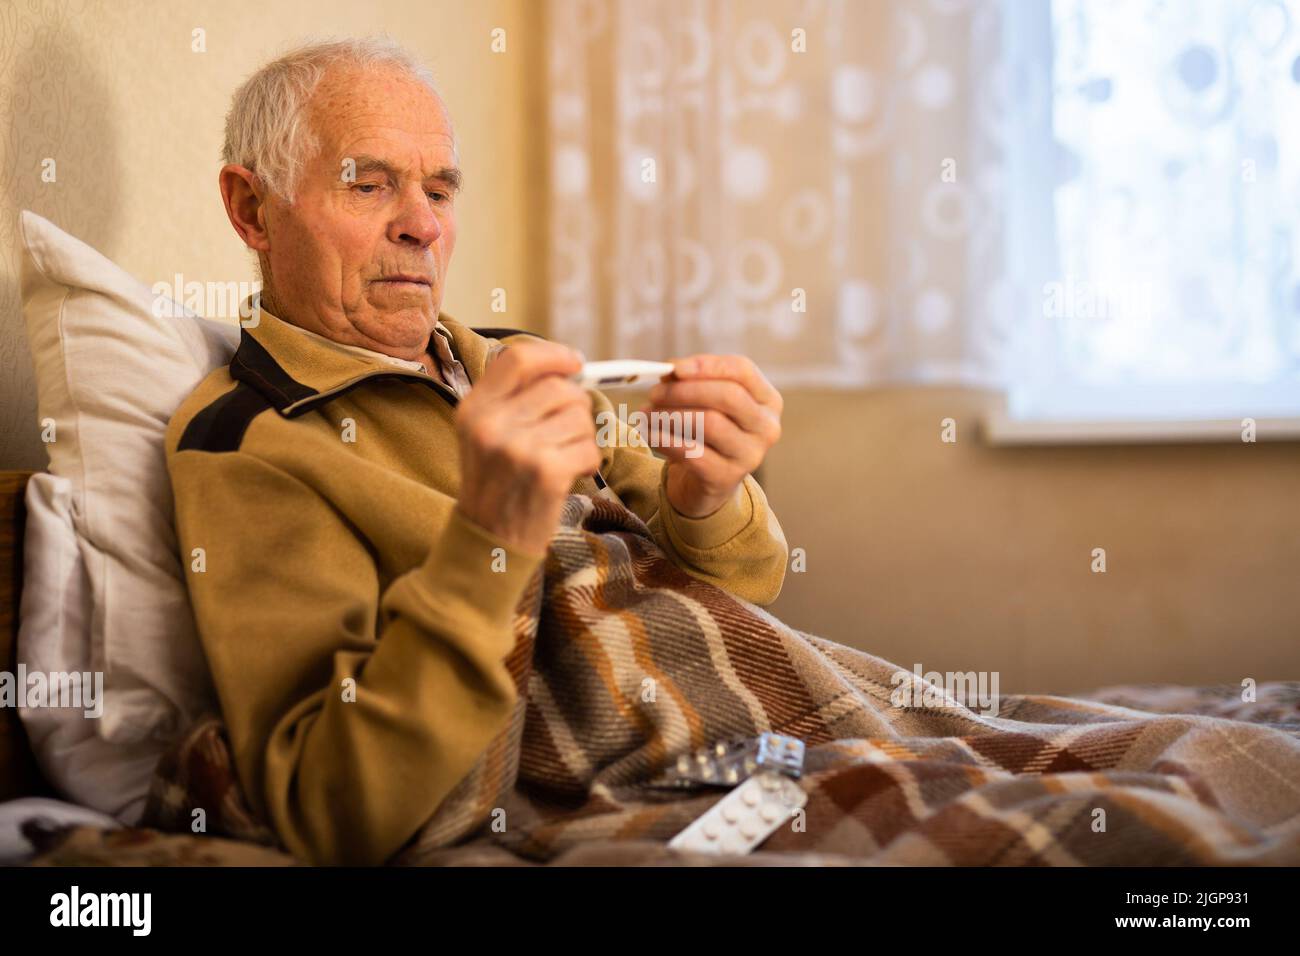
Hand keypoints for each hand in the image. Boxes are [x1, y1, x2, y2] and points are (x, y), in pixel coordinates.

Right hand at [455, 341, 600, 555]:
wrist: (489, 541)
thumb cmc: (497, 484)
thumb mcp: (485, 435)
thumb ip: (514, 398)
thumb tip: (567, 366)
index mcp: (474, 409)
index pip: (518, 359)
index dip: (554, 355)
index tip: (574, 363)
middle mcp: (491, 425)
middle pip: (559, 387)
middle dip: (577, 406)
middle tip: (569, 430)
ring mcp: (518, 448)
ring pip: (580, 416)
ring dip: (583, 437)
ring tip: (564, 456)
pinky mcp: (546, 472)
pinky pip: (589, 447)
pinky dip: (589, 460)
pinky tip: (572, 473)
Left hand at [644, 354, 782, 517]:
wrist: (706, 481)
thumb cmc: (706, 432)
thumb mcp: (704, 402)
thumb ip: (688, 380)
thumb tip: (668, 370)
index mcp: (767, 400)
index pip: (743, 370)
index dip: (707, 365)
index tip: (674, 367)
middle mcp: (766, 427)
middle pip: (728, 396)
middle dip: (685, 391)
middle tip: (654, 393)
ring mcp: (750, 455)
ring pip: (709, 423)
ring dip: (670, 415)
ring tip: (647, 414)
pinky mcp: (727, 477)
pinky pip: (692, 452)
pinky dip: (665, 440)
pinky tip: (650, 434)